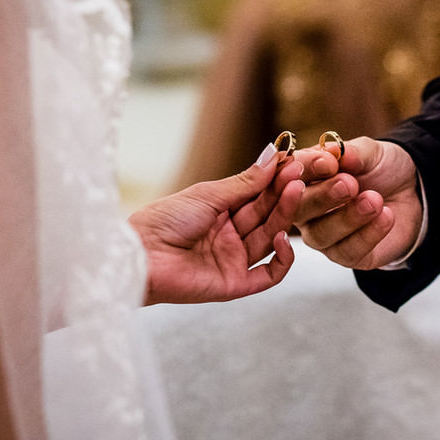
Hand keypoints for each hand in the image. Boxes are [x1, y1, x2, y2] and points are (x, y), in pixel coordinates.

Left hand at [130, 145, 304, 303]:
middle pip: (266, 216)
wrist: (140, 255)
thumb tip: (274, 156)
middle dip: (283, 195)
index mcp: (221, 213)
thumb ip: (246, 182)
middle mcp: (230, 237)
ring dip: (284, 216)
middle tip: (299, 176)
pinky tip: (282, 237)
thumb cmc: (165, 220)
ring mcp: (234, 260)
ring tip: (295, 192)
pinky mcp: (236, 284)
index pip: (257, 196)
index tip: (293, 163)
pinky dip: (282, 258)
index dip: (275, 181)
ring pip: (270, 239)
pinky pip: (269, 275)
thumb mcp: (209, 195)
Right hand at [293, 136, 421, 269]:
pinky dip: (369, 233)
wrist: (410, 192)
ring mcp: (322, 236)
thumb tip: (334, 152)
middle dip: (323, 196)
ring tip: (374, 200)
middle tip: (349, 184)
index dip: (305, 169)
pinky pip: (349, 251)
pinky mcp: (347, 256)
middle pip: (298, 210)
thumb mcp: (371, 152)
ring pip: (321, 234)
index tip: (328, 162)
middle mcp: (305, 210)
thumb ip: (352, 153)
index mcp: (303, 179)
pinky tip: (386, 216)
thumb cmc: (380, 169)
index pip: (288, 175)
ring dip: (349, 217)